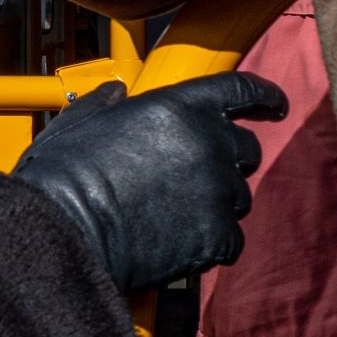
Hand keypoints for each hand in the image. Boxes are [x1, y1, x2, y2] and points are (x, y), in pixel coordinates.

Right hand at [11, 73, 287, 292]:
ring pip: (237, 196)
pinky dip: (209, 244)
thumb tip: (115, 93)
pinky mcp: (216, 235)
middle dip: (228, 160)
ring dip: (215, 203)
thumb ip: (104, 102)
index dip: (264, 97)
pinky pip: (230, 239)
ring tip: (172, 216)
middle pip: (246, 148)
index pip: (241, 91)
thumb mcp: (78, 123)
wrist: (62, 233)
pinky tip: (177, 245)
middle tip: (195, 177)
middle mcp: (208, 143)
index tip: (275, 106)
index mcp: (179, 107)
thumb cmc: (61, 177)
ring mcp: (216, 190)